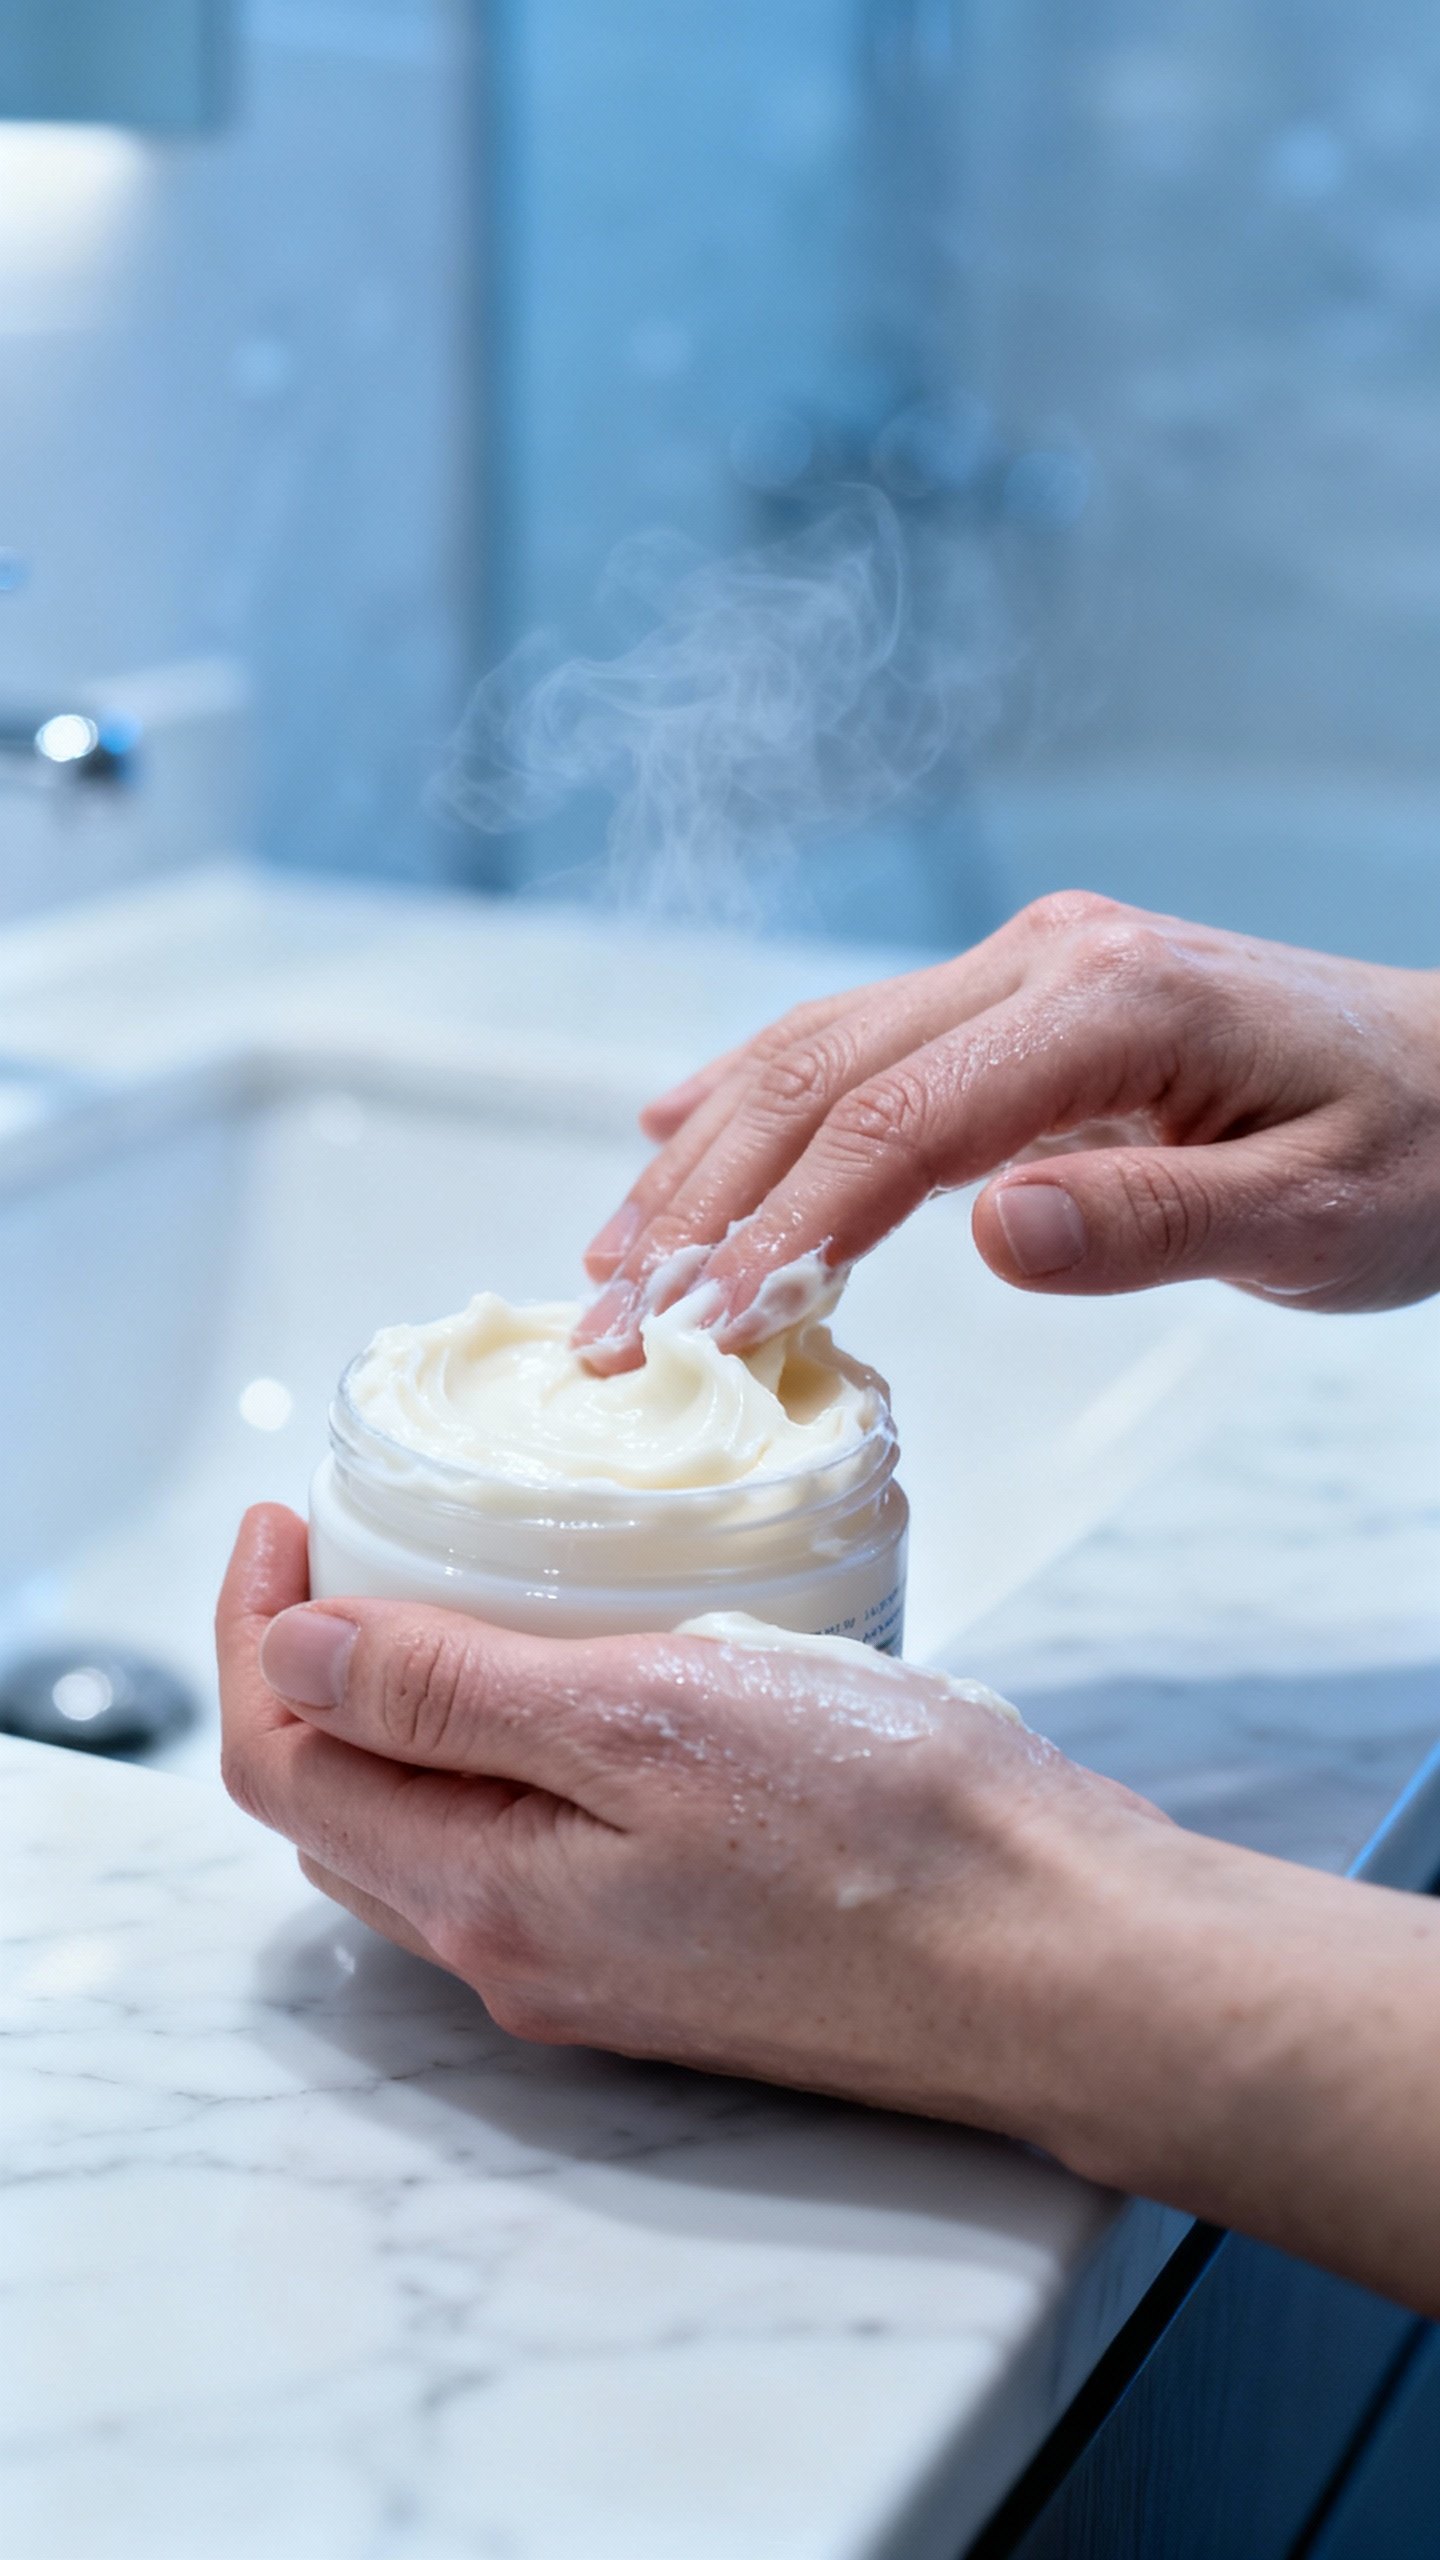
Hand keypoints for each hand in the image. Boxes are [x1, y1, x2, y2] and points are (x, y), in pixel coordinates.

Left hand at [217, 1505, 1161, 2127]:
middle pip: (341, 1807)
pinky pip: (530, 1844)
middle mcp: (522, 1956)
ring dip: (400, 1714)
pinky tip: (570, 1677)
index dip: (253, 1635)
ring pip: (432, 1828)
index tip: (280, 1518)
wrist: (1069, 1962)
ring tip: (440, 1588)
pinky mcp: (678, 1949)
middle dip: (308, 1672)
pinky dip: (500, 1752)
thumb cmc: (892, 1831)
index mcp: (489, 1898)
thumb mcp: (648, 1717)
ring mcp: (600, 1965)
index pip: (285, 1764)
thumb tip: (294, 1651)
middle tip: (341, 1540)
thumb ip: (452, 1693)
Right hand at [574, 893, 1439, 1370]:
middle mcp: (1049, 958)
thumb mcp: (1316, 1219)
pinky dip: (756, 1094)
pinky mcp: (1023, 994)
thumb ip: (1150, 1223)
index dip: (784, 1229)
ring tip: (611, 1262)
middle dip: (701, 1206)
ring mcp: (1029, 965)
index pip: (898, 1123)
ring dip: (705, 1157)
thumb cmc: (1419, 1154)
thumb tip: (989, 1232)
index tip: (702, 1329)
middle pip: (821, 1076)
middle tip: (613, 1327)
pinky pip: (862, 1039)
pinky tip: (673, 1129)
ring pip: (819, 1052)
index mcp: (1112, 1002)